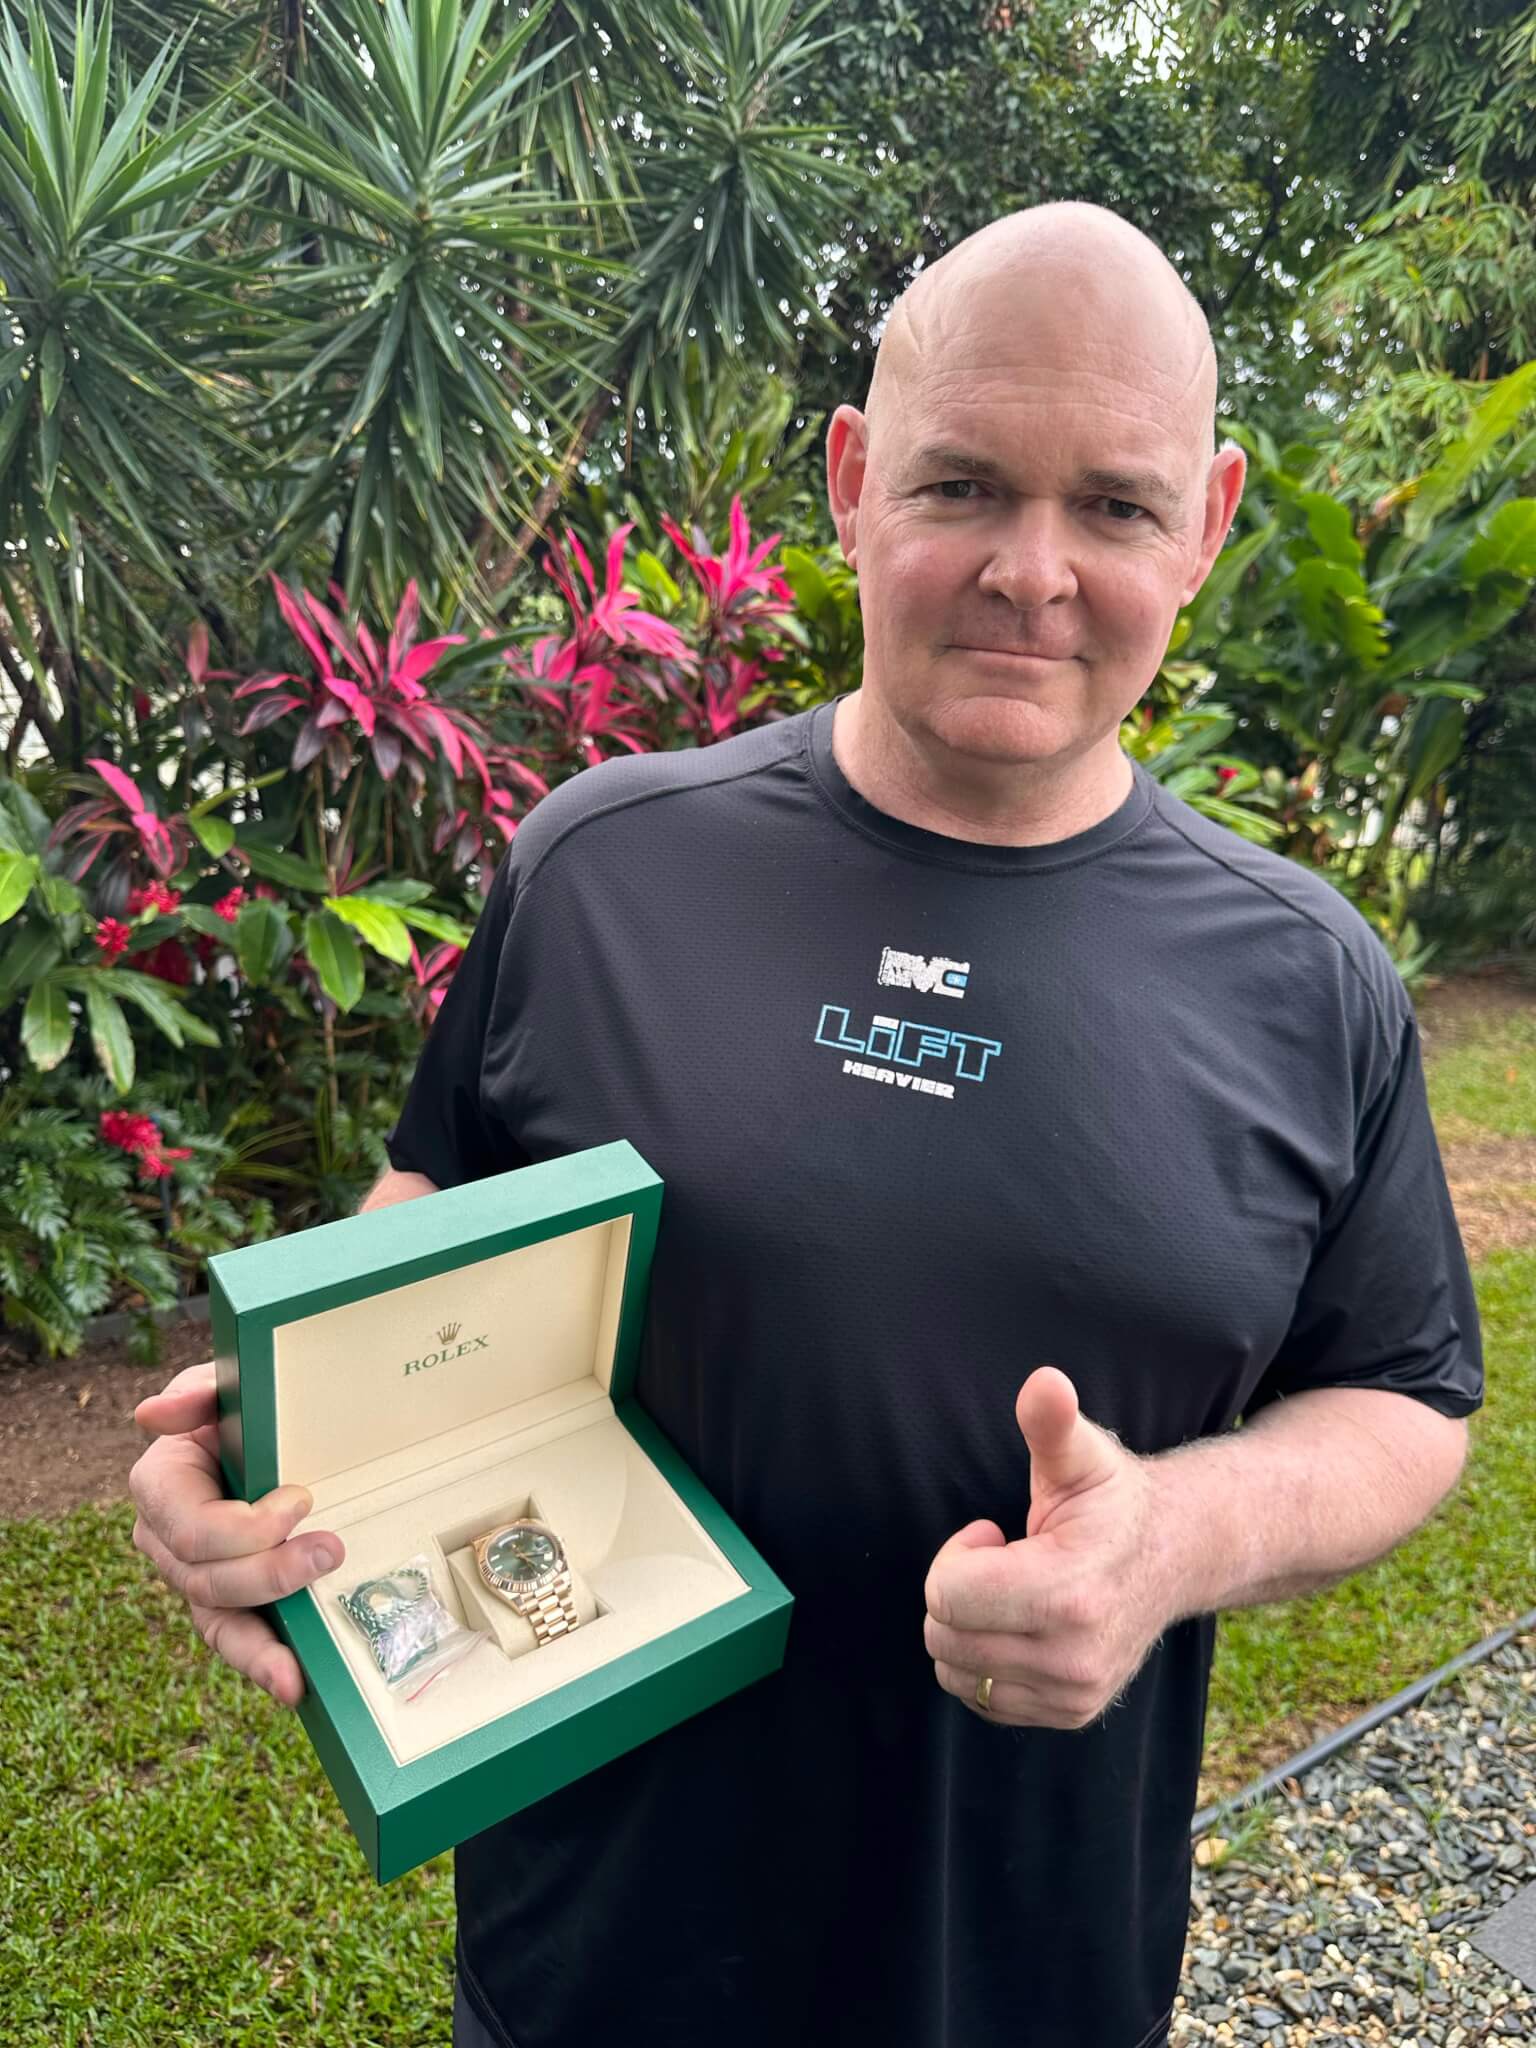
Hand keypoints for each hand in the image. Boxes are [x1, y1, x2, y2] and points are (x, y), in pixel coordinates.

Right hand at [128, 1360, 343, 1706]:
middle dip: (269, 1573)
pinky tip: (294, 1687)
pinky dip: (263, 1666)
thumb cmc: (249, 1404)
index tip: (301, 1501)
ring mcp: (198, 1577)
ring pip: (217, 1621)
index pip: (188, 1525)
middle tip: (331, 1550)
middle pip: (206, 1578)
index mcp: (161, 1485)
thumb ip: (196, 1394)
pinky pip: (238, 1641)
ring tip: (299, 1670)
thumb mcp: (226, 1384)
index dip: (241, 1526)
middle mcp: (169, 1540)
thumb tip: (152, 1415)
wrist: (277, 1426)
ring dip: (263, 1644)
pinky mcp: (232, 1601)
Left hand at [923, 1366, 1168, 1729]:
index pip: (946, 1595)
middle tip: (1004, 1561)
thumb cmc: (1113, 1501)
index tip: (992, 1533)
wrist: (1175, 1556)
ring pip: (956, 1672)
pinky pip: (982, 1698)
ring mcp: (1074, 1692)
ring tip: (1014, 1592)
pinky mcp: (1072, 1712)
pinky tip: (1021, 1624)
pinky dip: (984, 1661)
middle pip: (943, 1636)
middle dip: (957, 1591)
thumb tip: (1045, 1383)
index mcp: (1067, 1594)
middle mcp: (1073, 1657)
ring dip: (967, 1628)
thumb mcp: (1082, 1454)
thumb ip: (1052, 1423)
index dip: (957, 1555)